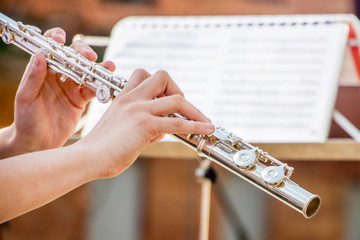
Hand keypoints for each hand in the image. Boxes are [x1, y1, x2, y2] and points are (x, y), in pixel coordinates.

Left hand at [6, 28, 114, 155]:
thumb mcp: (26, 97)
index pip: (51, 49)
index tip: (62, 39)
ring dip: (98, 68)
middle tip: (90, 57)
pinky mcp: (80, 100)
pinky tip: (107, 84)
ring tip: (109, 67)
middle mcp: (58, 76)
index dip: (57, 39)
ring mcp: (71, 87)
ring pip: (87, 72)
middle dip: (83, 54)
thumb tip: (40, 55)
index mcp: (43, 71)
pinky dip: (101, 86)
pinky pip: (93, 90)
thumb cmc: (26, 120)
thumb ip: (33, 77)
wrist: (37, 142)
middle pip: (73, 57)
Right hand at [77, 69, 214, 178]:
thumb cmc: (101, 149)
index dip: (161, 85)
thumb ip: (144, 126)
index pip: (144, 75)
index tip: (168, 101)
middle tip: (184, 109)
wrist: (87, 158)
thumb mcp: (123, 131)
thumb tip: (164, 129)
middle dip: (178, 90)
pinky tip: (206, 129)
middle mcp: (132, 99)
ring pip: (177, 99)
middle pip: (163, 76)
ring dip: (195, 111)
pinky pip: (177, 122)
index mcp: (124, 98)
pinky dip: (196, 125)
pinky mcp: (145, 125)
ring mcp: (139, 110)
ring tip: (205, 122)